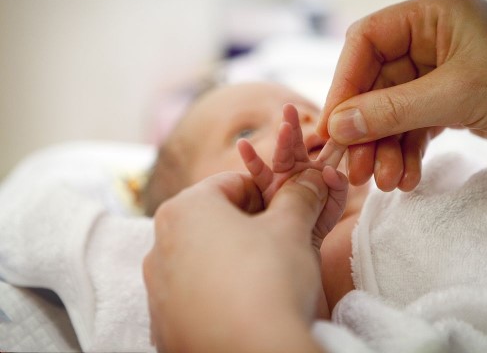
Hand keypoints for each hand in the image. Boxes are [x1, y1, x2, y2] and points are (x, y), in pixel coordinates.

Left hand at [143, 170, 327, 352]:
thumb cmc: (270, 279)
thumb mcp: (292, 228)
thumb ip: (298, 196)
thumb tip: (308, 180)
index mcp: (183, 210)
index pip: (231, 184)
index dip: (266, 194)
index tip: (287, 211)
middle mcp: (158, 247)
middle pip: (212, 222)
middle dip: (246, 227)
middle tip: (279, 243)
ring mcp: (157, 291)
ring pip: (201, 260)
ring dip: (230, 260)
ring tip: (263, 278)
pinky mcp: (163, 326)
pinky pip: (193, 298)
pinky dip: (216, 295)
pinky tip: (244, 307)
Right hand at [237, 103, 348, 243]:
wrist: (298, 245)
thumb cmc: (318, 223)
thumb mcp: (334, 204)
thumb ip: (338, 187)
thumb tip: (328, 171)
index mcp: (319, 170)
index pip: (331, 150)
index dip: (336, 139)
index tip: (340, 123)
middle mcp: (299, 169)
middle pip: (298, 143)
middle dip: (295, 126)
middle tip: (289, 107)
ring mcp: (281, 177)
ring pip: (282, 154)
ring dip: (283, 138)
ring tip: (283, 125)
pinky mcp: (266, 188)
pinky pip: (258, 171)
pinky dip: (250, 158)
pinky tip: (243, 144)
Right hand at [317, 0, 486, 190]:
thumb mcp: (458, 96)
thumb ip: (393, 110)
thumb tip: (339, 125)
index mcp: (431, 16)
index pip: (366, 43)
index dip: (343, 85)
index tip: (332, 127)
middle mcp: (431, 39)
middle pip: (375, 84)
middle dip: (366, 129)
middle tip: (355, 167)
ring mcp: (439, 72)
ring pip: (392, 111)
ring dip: (385, 147)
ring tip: (386, 180)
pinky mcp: (450, 101)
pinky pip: (414, 126)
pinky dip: (407, 152)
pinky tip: (406, 177)